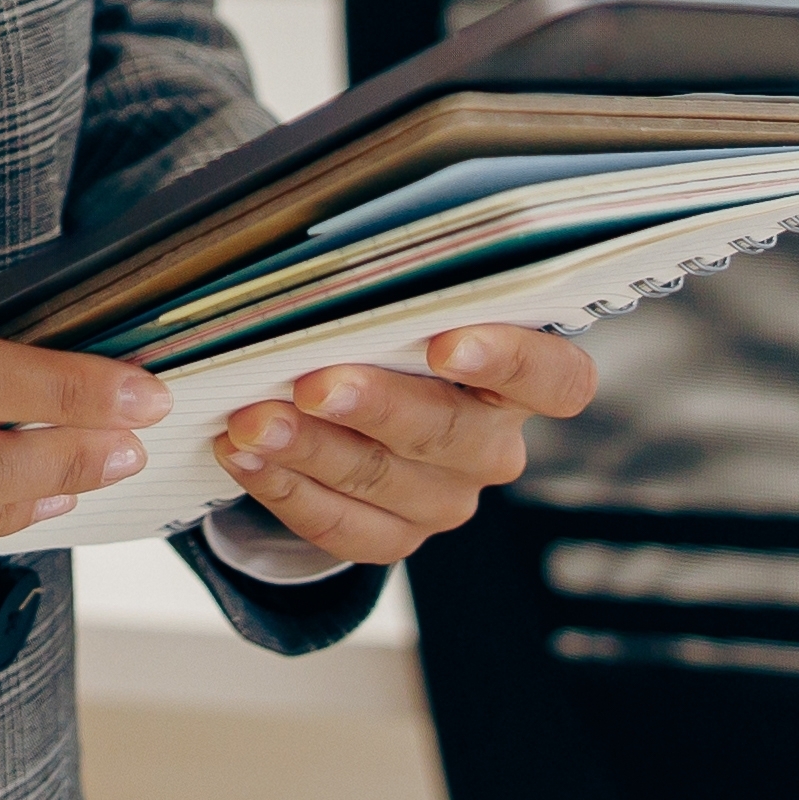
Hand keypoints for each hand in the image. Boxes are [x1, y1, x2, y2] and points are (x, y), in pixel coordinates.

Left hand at [204, 324, 598, 565]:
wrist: (352, 407)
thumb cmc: (385, 334)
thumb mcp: (402, 304)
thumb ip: (394, 289)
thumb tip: (331, 262)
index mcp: (519, 380)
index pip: (556, 378)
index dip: (509, 361)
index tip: (445, 343)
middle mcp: (491, 445)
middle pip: (450, 433)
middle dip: (375, 405)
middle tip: (313, 385)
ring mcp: (444, 497)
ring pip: (382, 481)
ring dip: (310, 449)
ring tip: (251, 421)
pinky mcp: (394, 536)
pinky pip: (341, 525)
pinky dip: (285, 488)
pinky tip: (242, 455)